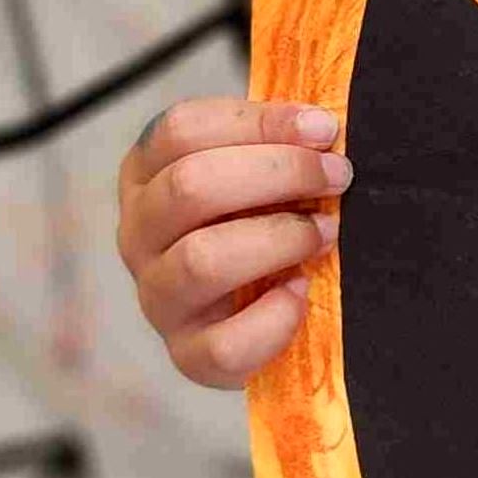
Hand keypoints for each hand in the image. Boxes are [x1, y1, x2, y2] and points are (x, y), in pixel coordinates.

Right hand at [117, 98, 350, 388]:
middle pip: (190, 186)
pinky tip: (301, 291)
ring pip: (201, 260)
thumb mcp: (260, 171)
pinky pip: (224, 344)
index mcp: (147, 174)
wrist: (257, 309)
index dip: (260, 122)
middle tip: (339, 177)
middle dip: (281, 173)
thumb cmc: (262, 218)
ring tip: (326, 233)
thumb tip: (326, 127)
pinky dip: (274, 317)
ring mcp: (158, 296)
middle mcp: (138, 233)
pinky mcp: (188, 354)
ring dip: (280, 239)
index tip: (325, 129)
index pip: (181, 129)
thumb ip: (279, 144)